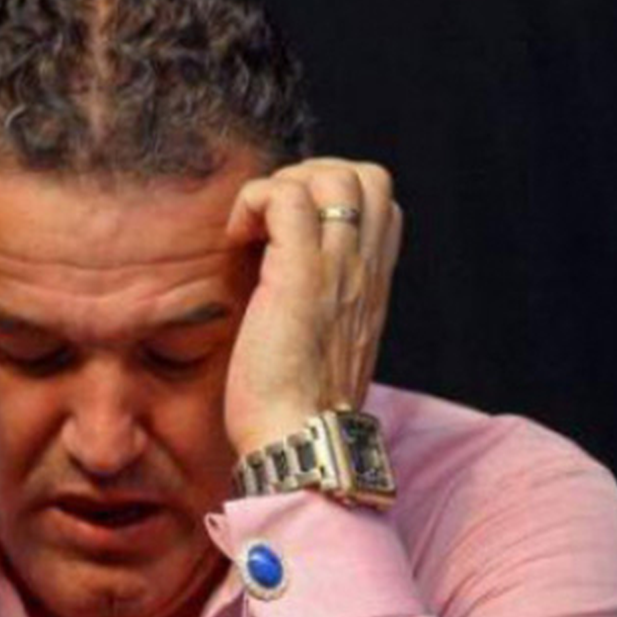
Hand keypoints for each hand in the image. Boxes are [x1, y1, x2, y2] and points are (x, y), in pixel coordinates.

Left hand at [223, 158, 402, 455]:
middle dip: (311, 176)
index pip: (380, 201)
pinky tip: (236, 240)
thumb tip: (283, 274)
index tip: (292, 227)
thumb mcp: (327, 343)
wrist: (301, 441)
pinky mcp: (299, 275)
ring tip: (253, 229)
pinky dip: (254, 202)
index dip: (334, 194)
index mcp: (373, 283)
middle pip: (366, 175)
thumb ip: (324, 301)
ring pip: (332, 176)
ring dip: (282, 186)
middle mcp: (364, 269)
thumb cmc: (298, 405)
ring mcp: (337, 268)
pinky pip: (285, 199)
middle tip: (270, 220)